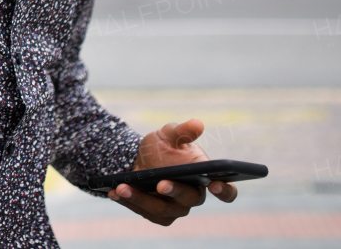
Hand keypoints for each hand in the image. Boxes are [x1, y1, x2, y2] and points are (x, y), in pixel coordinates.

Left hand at [108, 118, 237, 225]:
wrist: (140, 159)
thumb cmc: (162, 147)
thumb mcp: (169, 134)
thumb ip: (183, 130)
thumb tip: (197, 124)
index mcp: (205, 178)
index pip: (226, 190)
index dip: (224, 190)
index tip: (214, 184)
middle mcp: (193, 197)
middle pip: (189, 200)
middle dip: (174, 192)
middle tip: (160, 184)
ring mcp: (176, 209)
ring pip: (162, 210)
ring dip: (141, 199)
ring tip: (122, 187)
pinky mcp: (158, 216)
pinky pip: (145, 213)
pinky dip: (129, 202)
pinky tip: (114, 192)